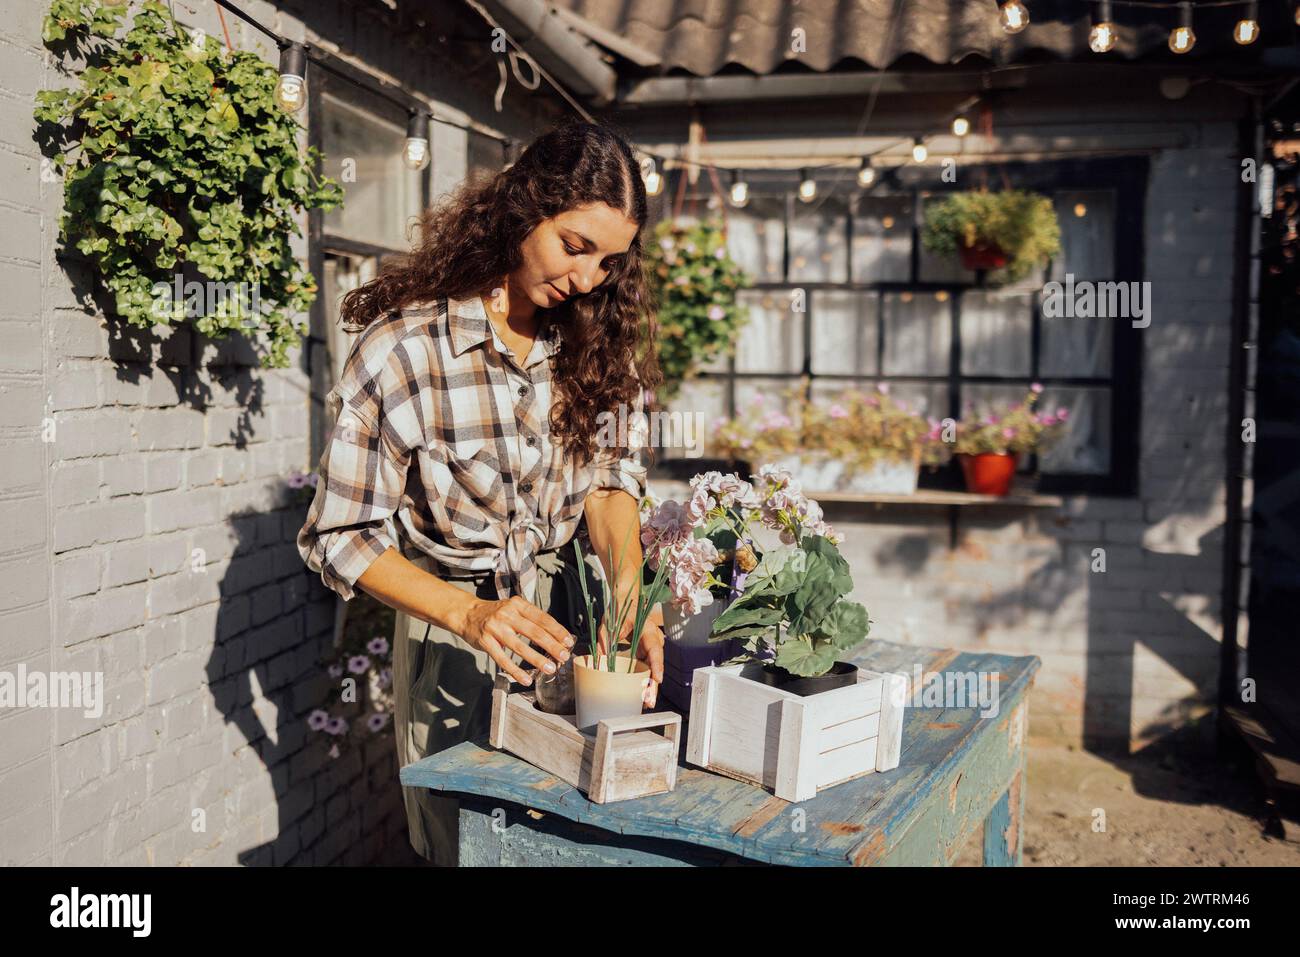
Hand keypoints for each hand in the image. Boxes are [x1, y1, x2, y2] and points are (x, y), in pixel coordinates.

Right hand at [458, 595, 573, 686]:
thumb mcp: (514, 608)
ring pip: (520, 647)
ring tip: (550, 668)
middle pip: (534, 632)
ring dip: (537, 659)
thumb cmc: (495, 613)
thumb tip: (555, 637)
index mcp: (518, 605)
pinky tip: (526, 679)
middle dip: (552, 645)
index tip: (568, 641)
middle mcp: (507, 614)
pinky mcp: (486, 642)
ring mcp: (495, 628)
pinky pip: (503, 659)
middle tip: (563, 656)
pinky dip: (515, 671)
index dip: (557, 630)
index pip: (542, 618)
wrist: (467, 613)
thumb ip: (531, 619)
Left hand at [597, 603, 664, 706]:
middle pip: (655, 666)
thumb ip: (605, 642)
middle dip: (653, 685)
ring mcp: (651, 649)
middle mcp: (654, 641)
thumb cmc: (619, 612)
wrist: (625, 603)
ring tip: (646, 702)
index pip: (655, 650)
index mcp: (648, 631)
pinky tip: (641, 695)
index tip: (657, 679)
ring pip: (652, 670)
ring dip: (650, 686)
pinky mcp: (645, 654)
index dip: (657, 665)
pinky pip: (647, 669)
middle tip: (649, 700)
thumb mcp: (610, 626)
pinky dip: (645, 681)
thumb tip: (597, 662)